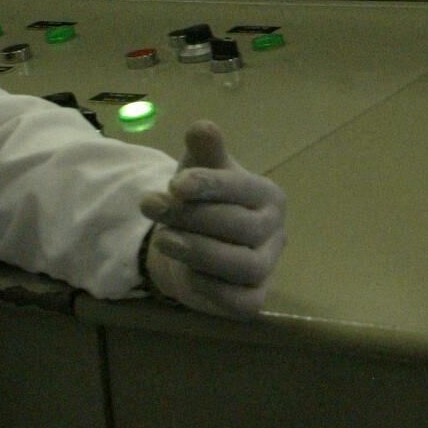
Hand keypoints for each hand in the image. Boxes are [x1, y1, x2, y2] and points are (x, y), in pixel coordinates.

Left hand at [140, 122, 284, 317]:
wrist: (195, 248)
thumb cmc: (202, 204)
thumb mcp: (198, 172)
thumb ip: (203, 152)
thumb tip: (202, 126)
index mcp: (268, 196)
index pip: (243, 189)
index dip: (210, 185)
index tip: (175, 183)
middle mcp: (276, 231)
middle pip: (241, 226)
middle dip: (193, 216)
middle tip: (151, 206)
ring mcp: (268, 267)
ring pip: (243, 265)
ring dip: (199, 251)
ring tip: (162, 238)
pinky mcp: (254, 298)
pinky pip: (241, 301)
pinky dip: (213, 289)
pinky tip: (188, 273)